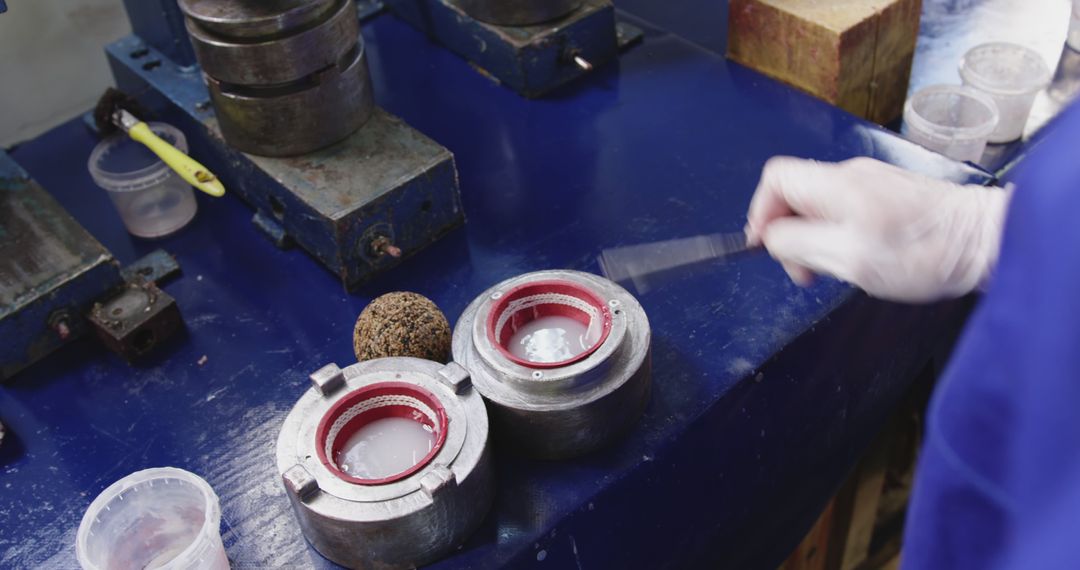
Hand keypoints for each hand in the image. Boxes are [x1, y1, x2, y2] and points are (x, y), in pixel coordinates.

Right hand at [744, 157, 1010, 302]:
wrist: (988, 243)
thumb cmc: (922, 253)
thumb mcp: (849, 258)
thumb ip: (799, 244)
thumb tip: (771, 238)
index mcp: (836, 185)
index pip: (775, 178)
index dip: (760, 212)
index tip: (766, 247)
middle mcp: (851, 175)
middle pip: (795, 194)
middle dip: (789, 234)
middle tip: (807, 273)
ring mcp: (873, 183)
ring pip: (819, 206)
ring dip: (815, 240)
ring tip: (837, 270)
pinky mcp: (891, 196)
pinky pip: (845, 211)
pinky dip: (839, 237)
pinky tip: (861, 260)